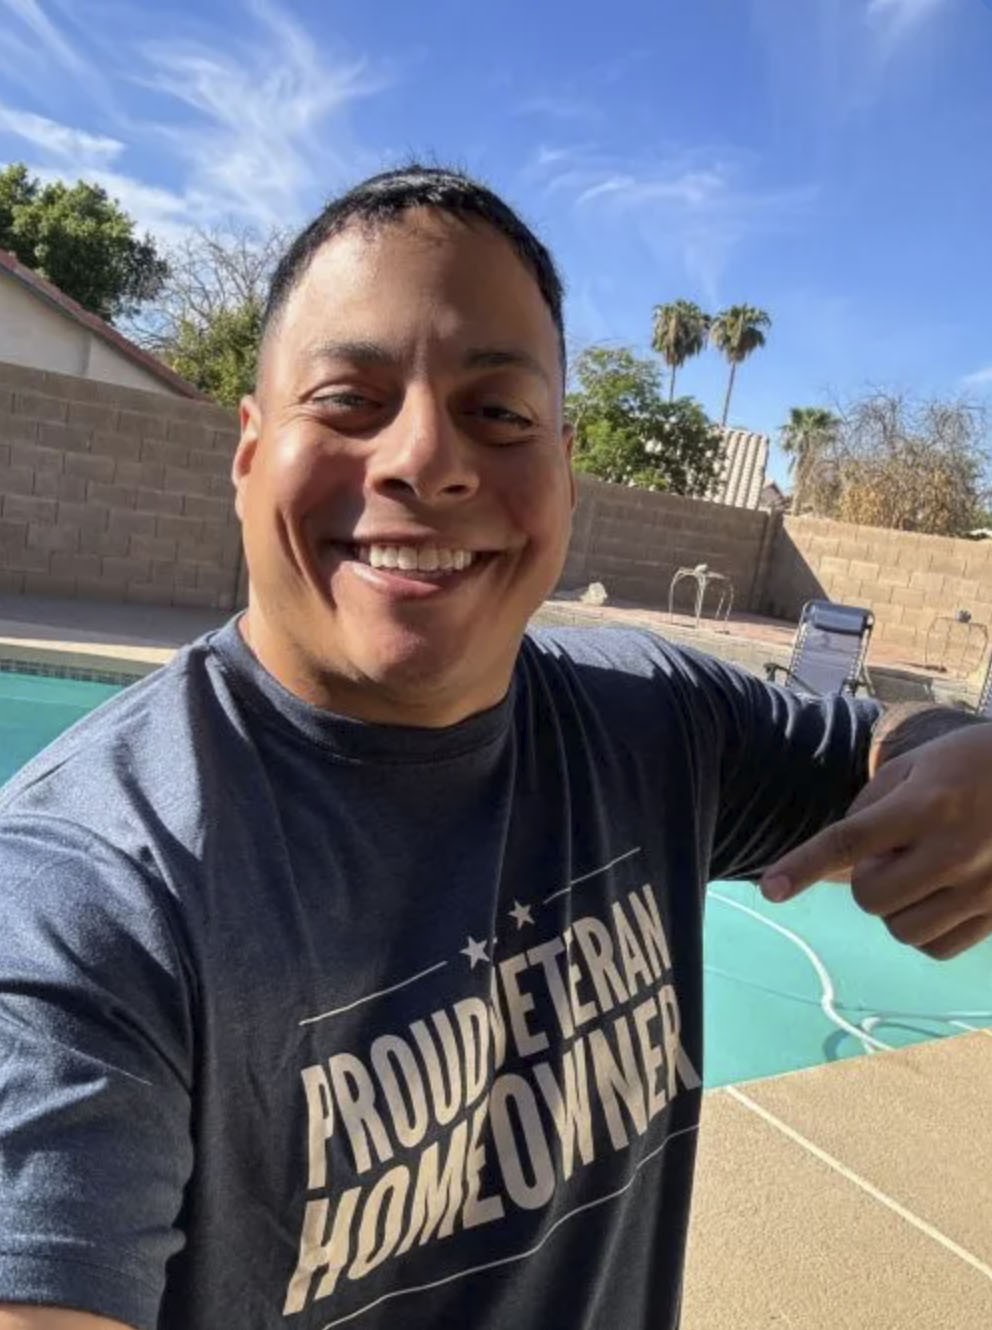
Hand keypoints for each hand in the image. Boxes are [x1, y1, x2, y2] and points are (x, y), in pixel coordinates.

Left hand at [759, 723, 991, 959]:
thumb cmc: (968, 764)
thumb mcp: (913, 767)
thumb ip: (868, 810)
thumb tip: (831, 864)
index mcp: (924, 805)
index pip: (849, 840)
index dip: (804, 865)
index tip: (770, 889)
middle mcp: (954, 850)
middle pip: (871, 897)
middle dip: (867, 879)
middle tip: (893, 853)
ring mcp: (982, 887)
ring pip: (902, 930)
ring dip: (895, 907)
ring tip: (920, 872)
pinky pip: (938, 948)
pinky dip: (924, 930)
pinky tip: (936, 897)